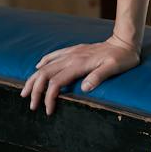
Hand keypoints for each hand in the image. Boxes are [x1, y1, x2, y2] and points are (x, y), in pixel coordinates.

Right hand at [21, 37, 140, 114]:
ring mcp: (72, 53)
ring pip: (46, 65)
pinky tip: (38, 67)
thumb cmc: (122, 57)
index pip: (56, 83)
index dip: (49, 97)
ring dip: (35, 78)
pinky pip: (54, 55)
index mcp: (79, 64)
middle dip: (35, 90)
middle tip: (31, 104)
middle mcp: (72, 57)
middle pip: (45, 74)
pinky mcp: (75, 50)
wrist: (124, 41)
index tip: (48, 110)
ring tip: (26, 90)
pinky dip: (44, 62)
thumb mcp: (114, 68)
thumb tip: (84, 88)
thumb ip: (99, 76)